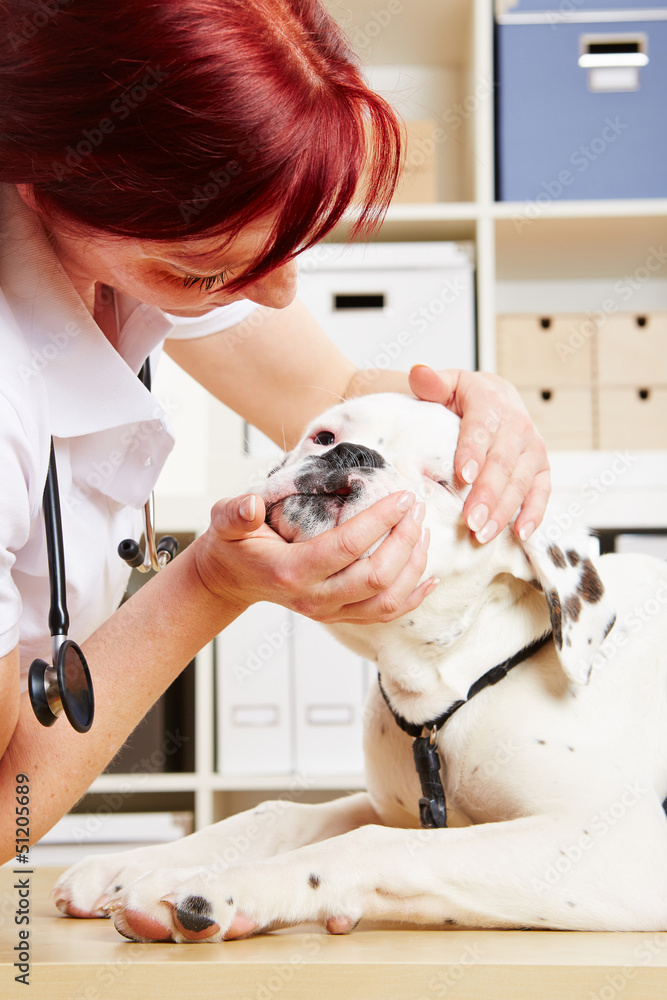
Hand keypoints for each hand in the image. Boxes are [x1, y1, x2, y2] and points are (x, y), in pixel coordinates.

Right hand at [193, 491, 437, 624]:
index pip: (346, 547)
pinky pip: (385, 614)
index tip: (401, 495)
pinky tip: (430, 577)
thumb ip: (236, 513)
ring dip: (413, 566)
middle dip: (404, 540)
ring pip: (387, 600)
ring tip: (424, 530)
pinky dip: (413, 597)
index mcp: (291, 572)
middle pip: (375, 576)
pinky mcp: (340, 616)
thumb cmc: (233, 544)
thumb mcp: (225, 522)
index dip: (379, 521)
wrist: (231, 579)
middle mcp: (314, 598)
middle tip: (417, 507)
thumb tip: (250, 505)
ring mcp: (329, 611)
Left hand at [409, 365, 550, 543]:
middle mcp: (517, 426)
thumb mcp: (448, 384)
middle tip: (471, 521)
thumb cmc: (467, 397)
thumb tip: (418, 372)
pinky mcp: (542, 467)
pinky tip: (521, 534)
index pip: (481, 429)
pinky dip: (534, 513)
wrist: (499, 397)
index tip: (463, 477)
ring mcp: (533, 448)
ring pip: (521, 482)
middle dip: (487, 494)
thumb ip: (432, 383)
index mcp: (491, 403)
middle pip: (502, 463)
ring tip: (484, 534)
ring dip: (505, 511)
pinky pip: (542, 492)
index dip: (473, 453)